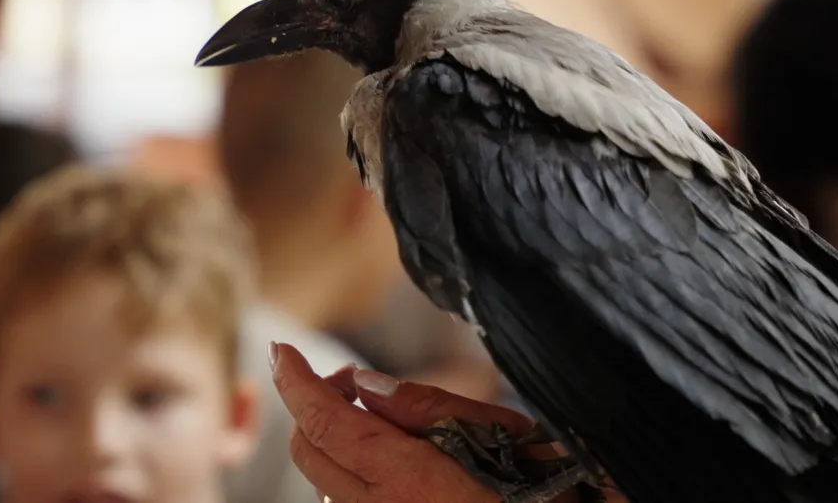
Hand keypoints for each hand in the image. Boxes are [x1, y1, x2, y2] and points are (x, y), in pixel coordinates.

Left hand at [271, 342, 598, 502]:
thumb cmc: (555, 493)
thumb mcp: (500, 434)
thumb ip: (425, 408)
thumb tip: (364, 383)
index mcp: (411, 481)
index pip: (326, 421)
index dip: (296, 380)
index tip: (282, 349)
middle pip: (311, 452)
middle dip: (314, 406)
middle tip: (351, 381)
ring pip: (325, 483)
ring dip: (334, 442)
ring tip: (378, 420)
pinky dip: (351, 474)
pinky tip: (389, 460)